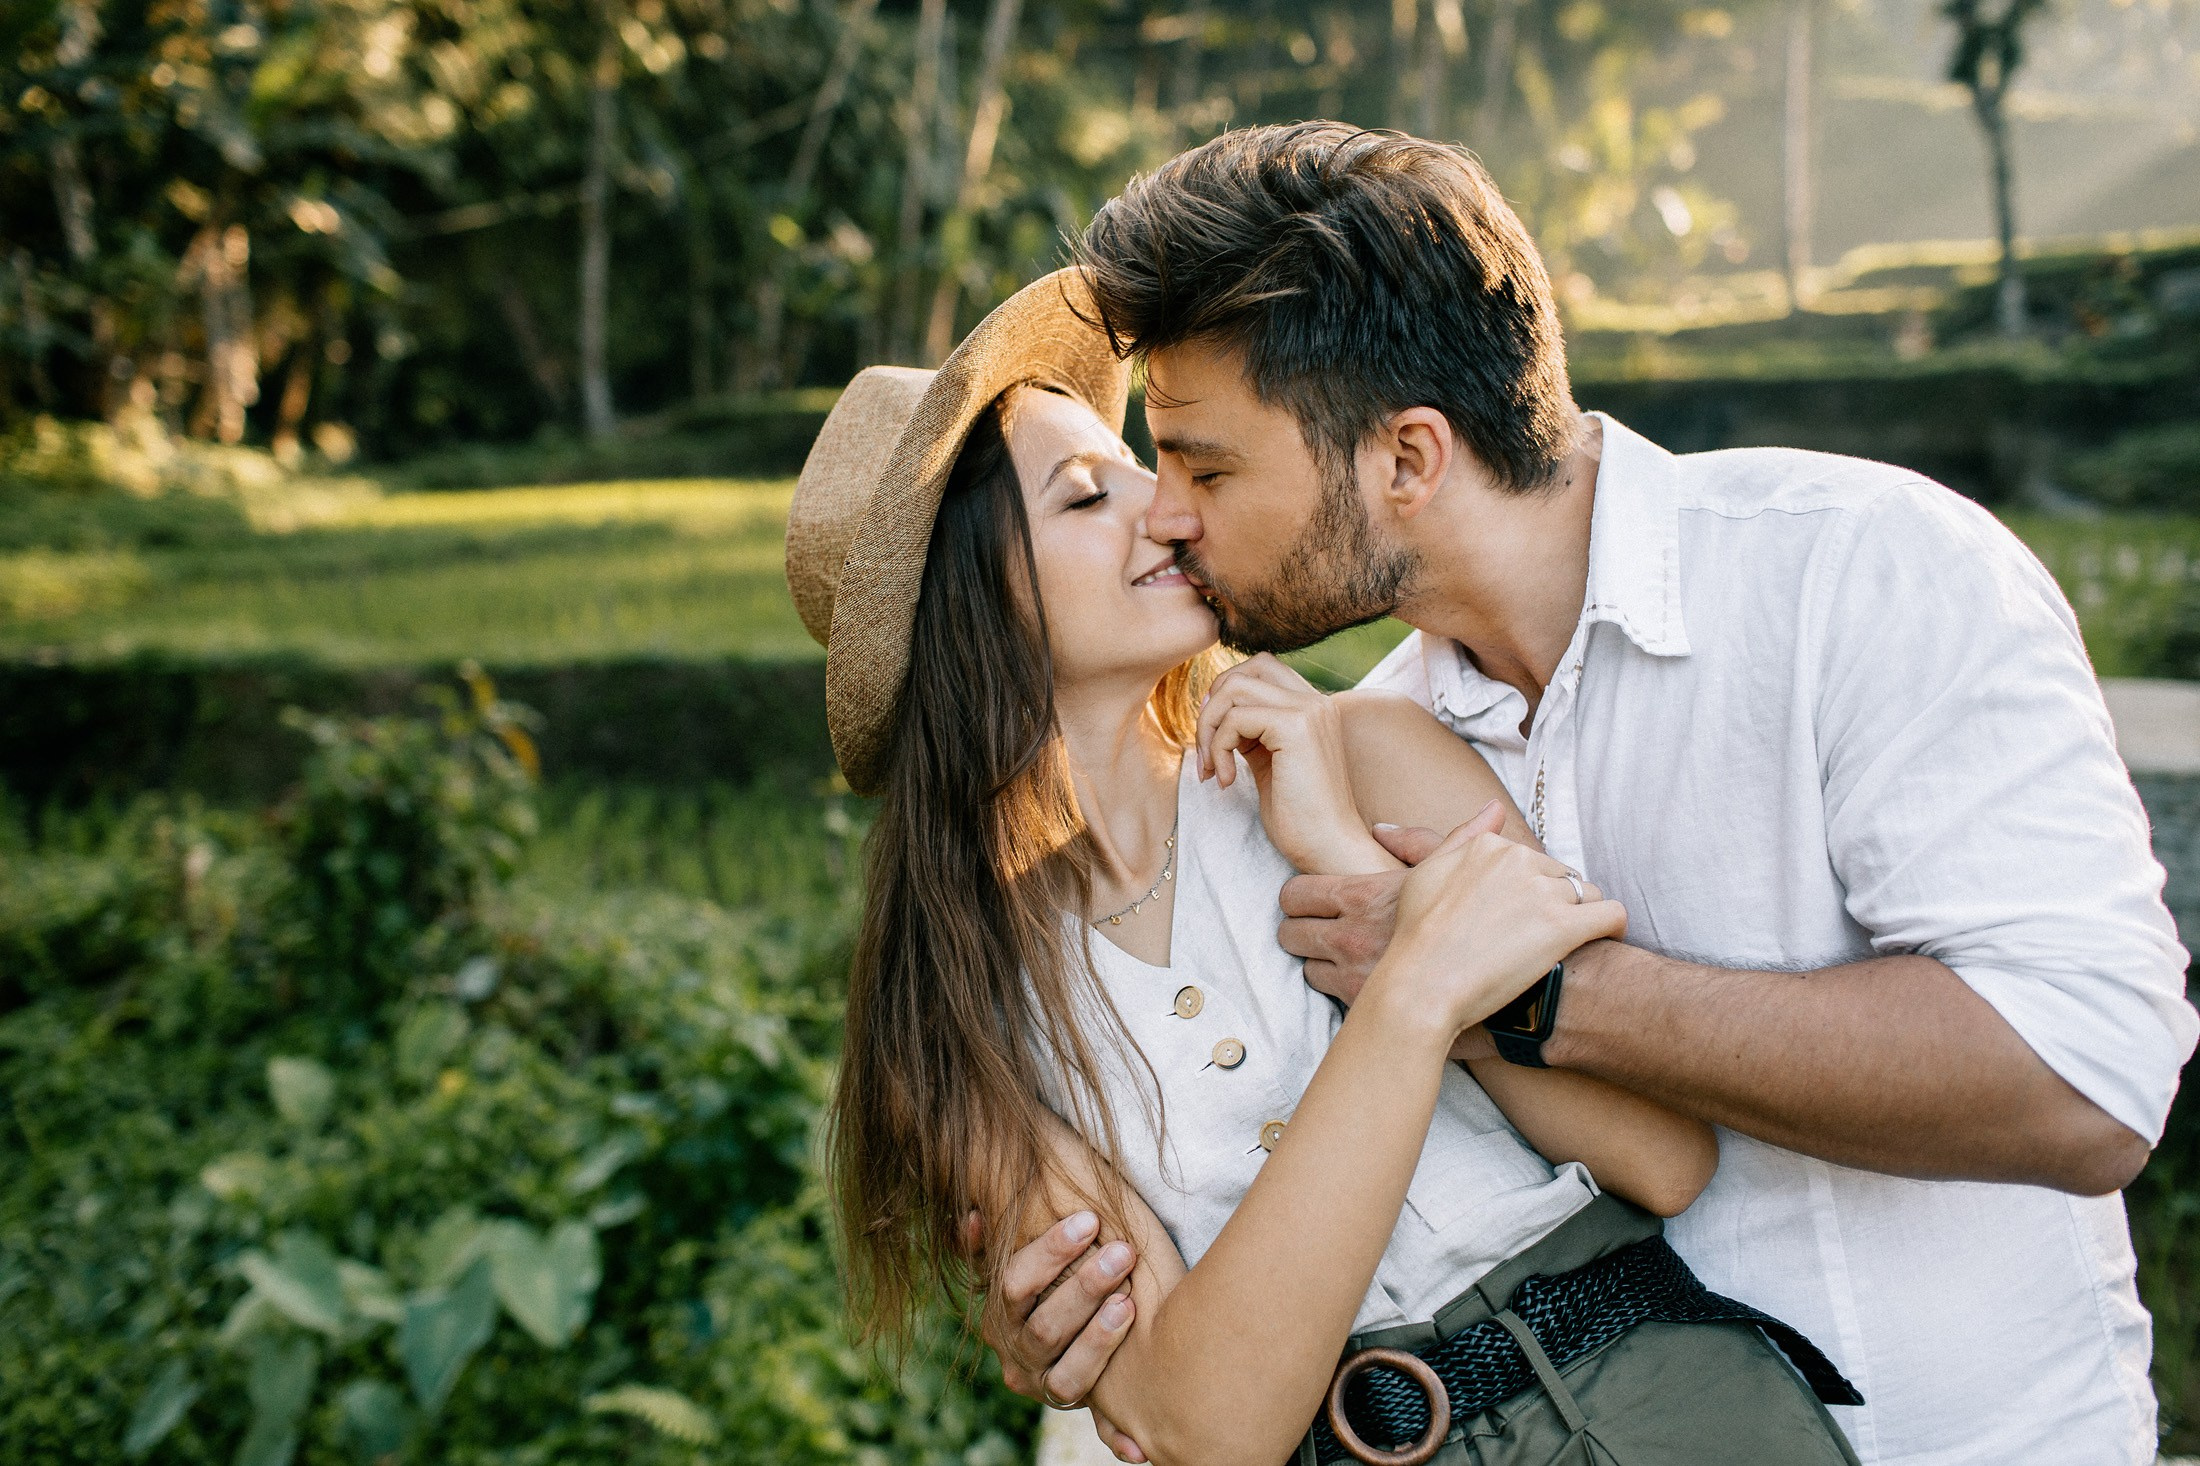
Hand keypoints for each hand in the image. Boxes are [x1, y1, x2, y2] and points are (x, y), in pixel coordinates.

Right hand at [969, 1210, 1140, 1443]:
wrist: (1066, 1339)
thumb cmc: (1047, 1285)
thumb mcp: (1017, 1265)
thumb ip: (992, 1247)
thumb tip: (973, 1219)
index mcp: (998, 1316)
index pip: (1014, 1283)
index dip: (1051, 1252)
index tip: (1089, 1220)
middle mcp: (1014, 1353)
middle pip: (1044, 1327)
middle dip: (1085, 1287)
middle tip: (1122, 1253)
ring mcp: (1041, 1384)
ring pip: (1068, 1371)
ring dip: (1099, 1337)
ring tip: (1130, 1302)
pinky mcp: (1070, 1405)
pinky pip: (1091, 1414)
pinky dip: (1112, 1421)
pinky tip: (1135, 1408)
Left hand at [1195, 654, 1385, 873]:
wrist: (1330, 848)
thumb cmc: (1299, 817)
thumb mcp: (1269, 762)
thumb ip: (1250, 731)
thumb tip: (1212, 708)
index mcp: (1313, 707)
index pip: (1260, 668)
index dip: (1225, 695)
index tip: (1213, 738)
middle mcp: (1315, 702)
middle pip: (1244, 671)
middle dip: (1211, 707)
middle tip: (1206, 753)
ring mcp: (1309, 711)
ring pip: (1234, 690)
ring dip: (1209, 729)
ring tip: (1213, 769)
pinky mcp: (1296, 728)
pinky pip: (1234, 719)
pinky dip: (1218, 748)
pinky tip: (1229, 782)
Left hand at [1280, 818, 1500, 1061]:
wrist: (1513, 989)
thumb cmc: (1490, 926)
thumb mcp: (1457, 868)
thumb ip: (1419, 843)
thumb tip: (1387, 826)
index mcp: (1366, 896)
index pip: (1295, 893)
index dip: (1297, 898)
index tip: (1307, 902)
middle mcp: (1351, 936)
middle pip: (1288, 932)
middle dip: (1299, 931)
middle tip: (1316, 932)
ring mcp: (1355, 977)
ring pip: (1305, 969)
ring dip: (1320, 965)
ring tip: (1344, 962)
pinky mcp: (1367, 1011)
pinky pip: (1329, 1000)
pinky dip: (1340, 992)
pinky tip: (1363, 986)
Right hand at [1374, 819, 1626, 1037]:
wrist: (1422, 984)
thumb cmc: (1416, 935)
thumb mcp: (1428, 872)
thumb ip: (1463, 836)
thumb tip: (1494, 806)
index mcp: (1488, 846)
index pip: (1531, 859)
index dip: (1527, 890)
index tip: (1516, 918)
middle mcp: (1517, 860)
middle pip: (1560, 875)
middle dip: (1554, 902)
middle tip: (1535, 938)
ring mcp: (1542, 893)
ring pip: (1588, 893)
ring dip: (1580, 915)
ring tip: (1565, 944)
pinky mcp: (1563, 927)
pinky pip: (1612, 914)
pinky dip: (1614, 926)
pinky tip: (1606, 939)